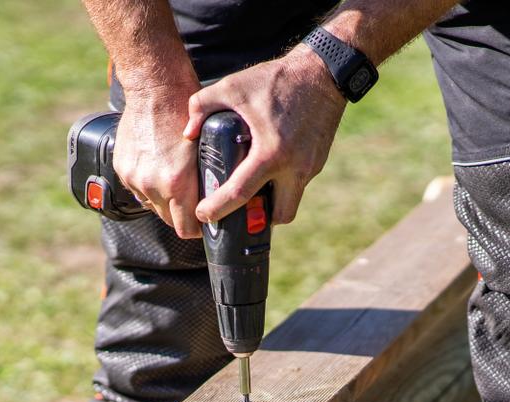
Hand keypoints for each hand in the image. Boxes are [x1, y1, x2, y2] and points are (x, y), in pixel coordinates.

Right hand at [113, 83, 202, 238]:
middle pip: (169, 220)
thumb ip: (208, 180)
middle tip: (194, 200)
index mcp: (176, 184)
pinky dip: (149, 185)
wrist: (154, 89)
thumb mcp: (208, 149)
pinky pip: (138, 190)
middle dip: (182, 214)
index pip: (186, 229)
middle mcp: (152, 185)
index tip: (205, 221)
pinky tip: (159, 168)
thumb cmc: (186, 113)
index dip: (198, 227)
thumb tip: (217, 201)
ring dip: (164, 200)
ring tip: (175, 180)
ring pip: (153, 206)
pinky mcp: (122, 169)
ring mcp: (134, 178)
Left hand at [183, 47, 346, 225]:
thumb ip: (201, 106)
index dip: (218, 210)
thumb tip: (188, 132)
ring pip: (291, 201)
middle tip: (240, 209)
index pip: (240, 194)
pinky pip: (298, 183)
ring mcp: (310, 167)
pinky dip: (283, 183)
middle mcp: (294, 167)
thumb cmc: (276, 80)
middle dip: (259, 219)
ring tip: (254, 188)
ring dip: (273, 203)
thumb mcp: (232, 86)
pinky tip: (270, 167)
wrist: (321, 74)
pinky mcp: (318, 161)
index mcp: (270, 154)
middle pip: (278, 215)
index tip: (203, 216)